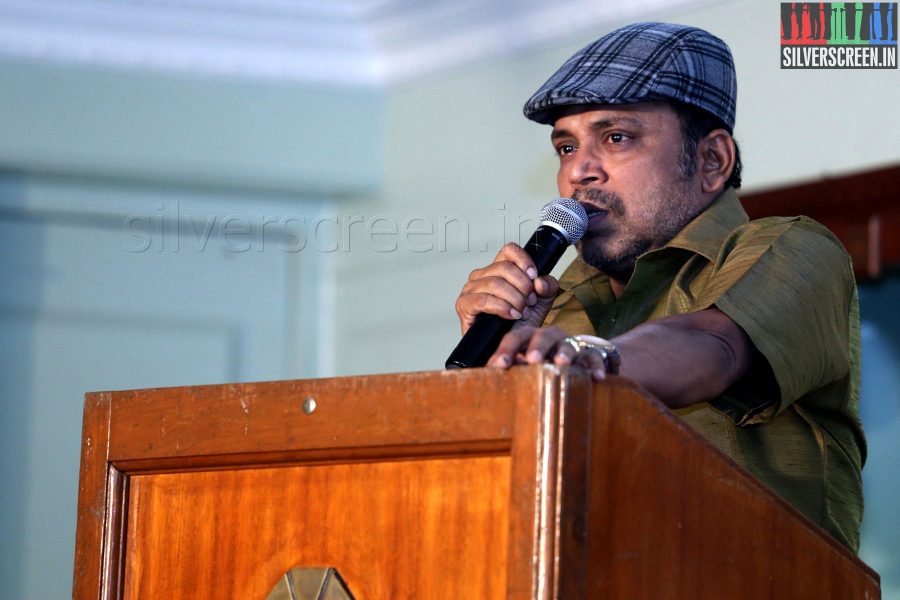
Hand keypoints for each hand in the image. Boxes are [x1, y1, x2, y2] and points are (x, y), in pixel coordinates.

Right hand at [455, 243, 559, 333]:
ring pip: (495, 283)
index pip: (508, 250)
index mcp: (498, 268)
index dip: (523, 260)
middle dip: (523, 286)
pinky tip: (511, 315)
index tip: (534, 276)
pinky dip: (501, 307)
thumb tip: (540, 281)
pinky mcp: (464, 305)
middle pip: (504, 267)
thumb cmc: (521, 322)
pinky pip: (483, 300)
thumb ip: (548, 286)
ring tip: (522, 311)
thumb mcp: (542, 301)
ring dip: (514, 298)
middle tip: (530, 301)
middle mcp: (482, 275)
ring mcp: (471, 289)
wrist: (511, 345)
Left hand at [486, 325, 611, 380]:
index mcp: (528, 339)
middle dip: (536, 346)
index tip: (498, 365)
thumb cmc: (542, 363)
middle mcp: (549, 338)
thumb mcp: (523, 365)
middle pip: (542, 335)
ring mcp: (571, 344)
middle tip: (532, 359)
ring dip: (565, 352)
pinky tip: (597, 377)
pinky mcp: (590, 354)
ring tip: (562, 363)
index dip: (506, 349)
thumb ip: (507, 368)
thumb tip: (479, 378)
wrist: (575, 359)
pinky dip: (596, 366)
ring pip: (569, 344)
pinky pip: (594, 358)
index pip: (515, 338)